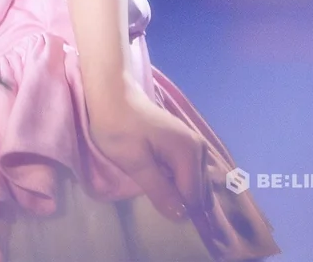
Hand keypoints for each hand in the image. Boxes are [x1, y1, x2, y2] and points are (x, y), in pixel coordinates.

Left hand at [87, 73, 205, 222]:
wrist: (112, 94)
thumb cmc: (118, 126)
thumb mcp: (134, 162)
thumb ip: (160, 190)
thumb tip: (181, 216)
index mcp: (189, 152)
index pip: (194, 199)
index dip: (176, 209)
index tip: (155, 205)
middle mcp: (200, 148)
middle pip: (200, 194)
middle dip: (181, 203)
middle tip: (154, 198)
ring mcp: (195, 145)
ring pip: (197, 186)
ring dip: (180, 193)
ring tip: (156, 187)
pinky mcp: (187, 145)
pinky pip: (191, 175)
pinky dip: (179, 183)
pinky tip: (161, 178)